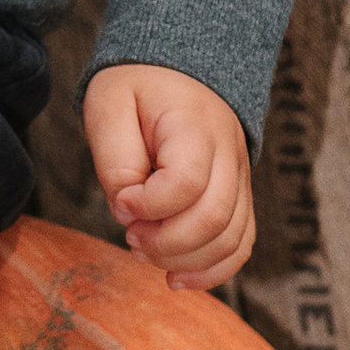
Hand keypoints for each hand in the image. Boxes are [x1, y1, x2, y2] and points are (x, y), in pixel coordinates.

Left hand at [82, 63, 254, 292]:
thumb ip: (115, 158)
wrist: (176, 72)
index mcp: (195, 125)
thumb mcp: (109, 104)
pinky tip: (176, 278)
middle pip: (214, 217)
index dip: (149, 204)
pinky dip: (212, 270)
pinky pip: (240, 244)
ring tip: (145, 252)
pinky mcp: (237, 198)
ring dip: (185, 261)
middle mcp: (229, 153)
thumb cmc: (137, 89)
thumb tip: (127, 210)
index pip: (187, 182)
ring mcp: (239, 178)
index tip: (121, 200)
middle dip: (166, 242)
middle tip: (130, 236)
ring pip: (231, 239)